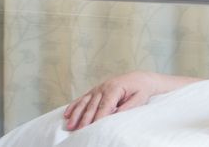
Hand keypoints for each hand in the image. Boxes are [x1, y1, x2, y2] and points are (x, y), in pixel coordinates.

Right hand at [62, 71, 200, 130]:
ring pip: (84, 102)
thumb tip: (117, 114)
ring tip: (69, 125)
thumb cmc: (141, 89)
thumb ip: (128, 106)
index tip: (92, 128)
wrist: (140, 78)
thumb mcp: (140, 98)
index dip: (98, 118)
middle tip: (78, 131)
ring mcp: (97, 88)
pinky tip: (67, 114)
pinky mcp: (95, 90)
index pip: (105, 106)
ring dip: (76, 114)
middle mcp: (103, 87)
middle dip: (84, 119)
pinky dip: (74, 106)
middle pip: (92, 106)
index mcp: (115, 88)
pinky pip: (82, 98)